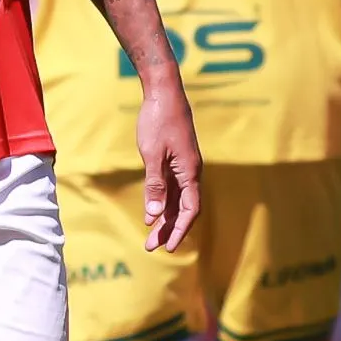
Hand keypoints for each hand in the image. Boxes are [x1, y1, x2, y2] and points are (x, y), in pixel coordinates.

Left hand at [135, 72, 201, 251]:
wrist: (164, 92)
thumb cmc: (158, 121)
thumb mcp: (152, 154)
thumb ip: (154, 185)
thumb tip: (153, 215)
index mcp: (189, 172)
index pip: (189, 210)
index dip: (180, 230)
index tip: (169, 247)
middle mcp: (190, 172)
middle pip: (182, 209)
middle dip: (168, 229)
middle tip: (151, 248)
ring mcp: (183, 166)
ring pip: (176, 200)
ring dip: (164, 218)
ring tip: (150, 237)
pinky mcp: (175, 160)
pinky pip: (172, 188)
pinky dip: (162, 202)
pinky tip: (151, 213)